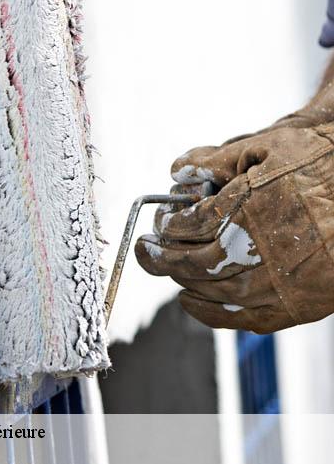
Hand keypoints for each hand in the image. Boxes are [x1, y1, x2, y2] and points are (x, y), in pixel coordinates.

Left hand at [135, 124, 333, 332]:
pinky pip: (243, 317)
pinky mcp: (297, 305)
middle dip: (163, 257)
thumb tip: (177, 171)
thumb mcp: (266, 146)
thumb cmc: (321, 162)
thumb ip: (216, 159)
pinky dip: (210, 313)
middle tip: (146, 250)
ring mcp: (280, 283)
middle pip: (195, 263)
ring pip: (214, 292)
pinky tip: (192, 300)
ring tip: (168, 270)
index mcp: (250, 208)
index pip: (190, 225)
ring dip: (183, 282)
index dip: (168, 224)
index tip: (161, 222)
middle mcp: (262, 250)